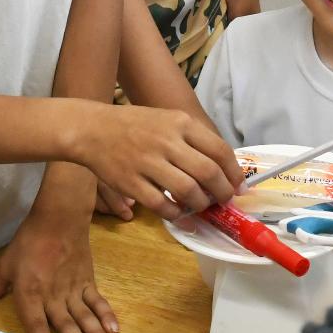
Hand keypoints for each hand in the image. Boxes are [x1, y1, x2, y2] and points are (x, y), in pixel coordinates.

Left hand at [0, 214, 117, 332]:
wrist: (59, 218)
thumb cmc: (29, 241)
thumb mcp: (6, 264)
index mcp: (30, 293)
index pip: (36, 324)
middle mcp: (52, 295)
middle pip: (65, 324)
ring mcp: (72, 289)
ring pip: (84, 316)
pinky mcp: (87, 281)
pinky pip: (97, 301)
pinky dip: (106, 314)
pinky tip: (113, 328)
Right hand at [58, 100, 241, 215]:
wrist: (92, 129)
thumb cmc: (135, 125)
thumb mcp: (168, 119)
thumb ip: (194, 139)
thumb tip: (223, 168)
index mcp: (180, 123)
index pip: (220, 150)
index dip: (234, 173)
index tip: (239, 187)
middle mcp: (167, 141)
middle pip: (208, 173)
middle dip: (222, 193)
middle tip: (224, 201)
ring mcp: (148, 163)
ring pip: (188, 191)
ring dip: (200, 204)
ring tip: (201, 206)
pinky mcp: (131, 183)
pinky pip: (162, 205)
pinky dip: (176, 214)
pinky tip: (180, 214)